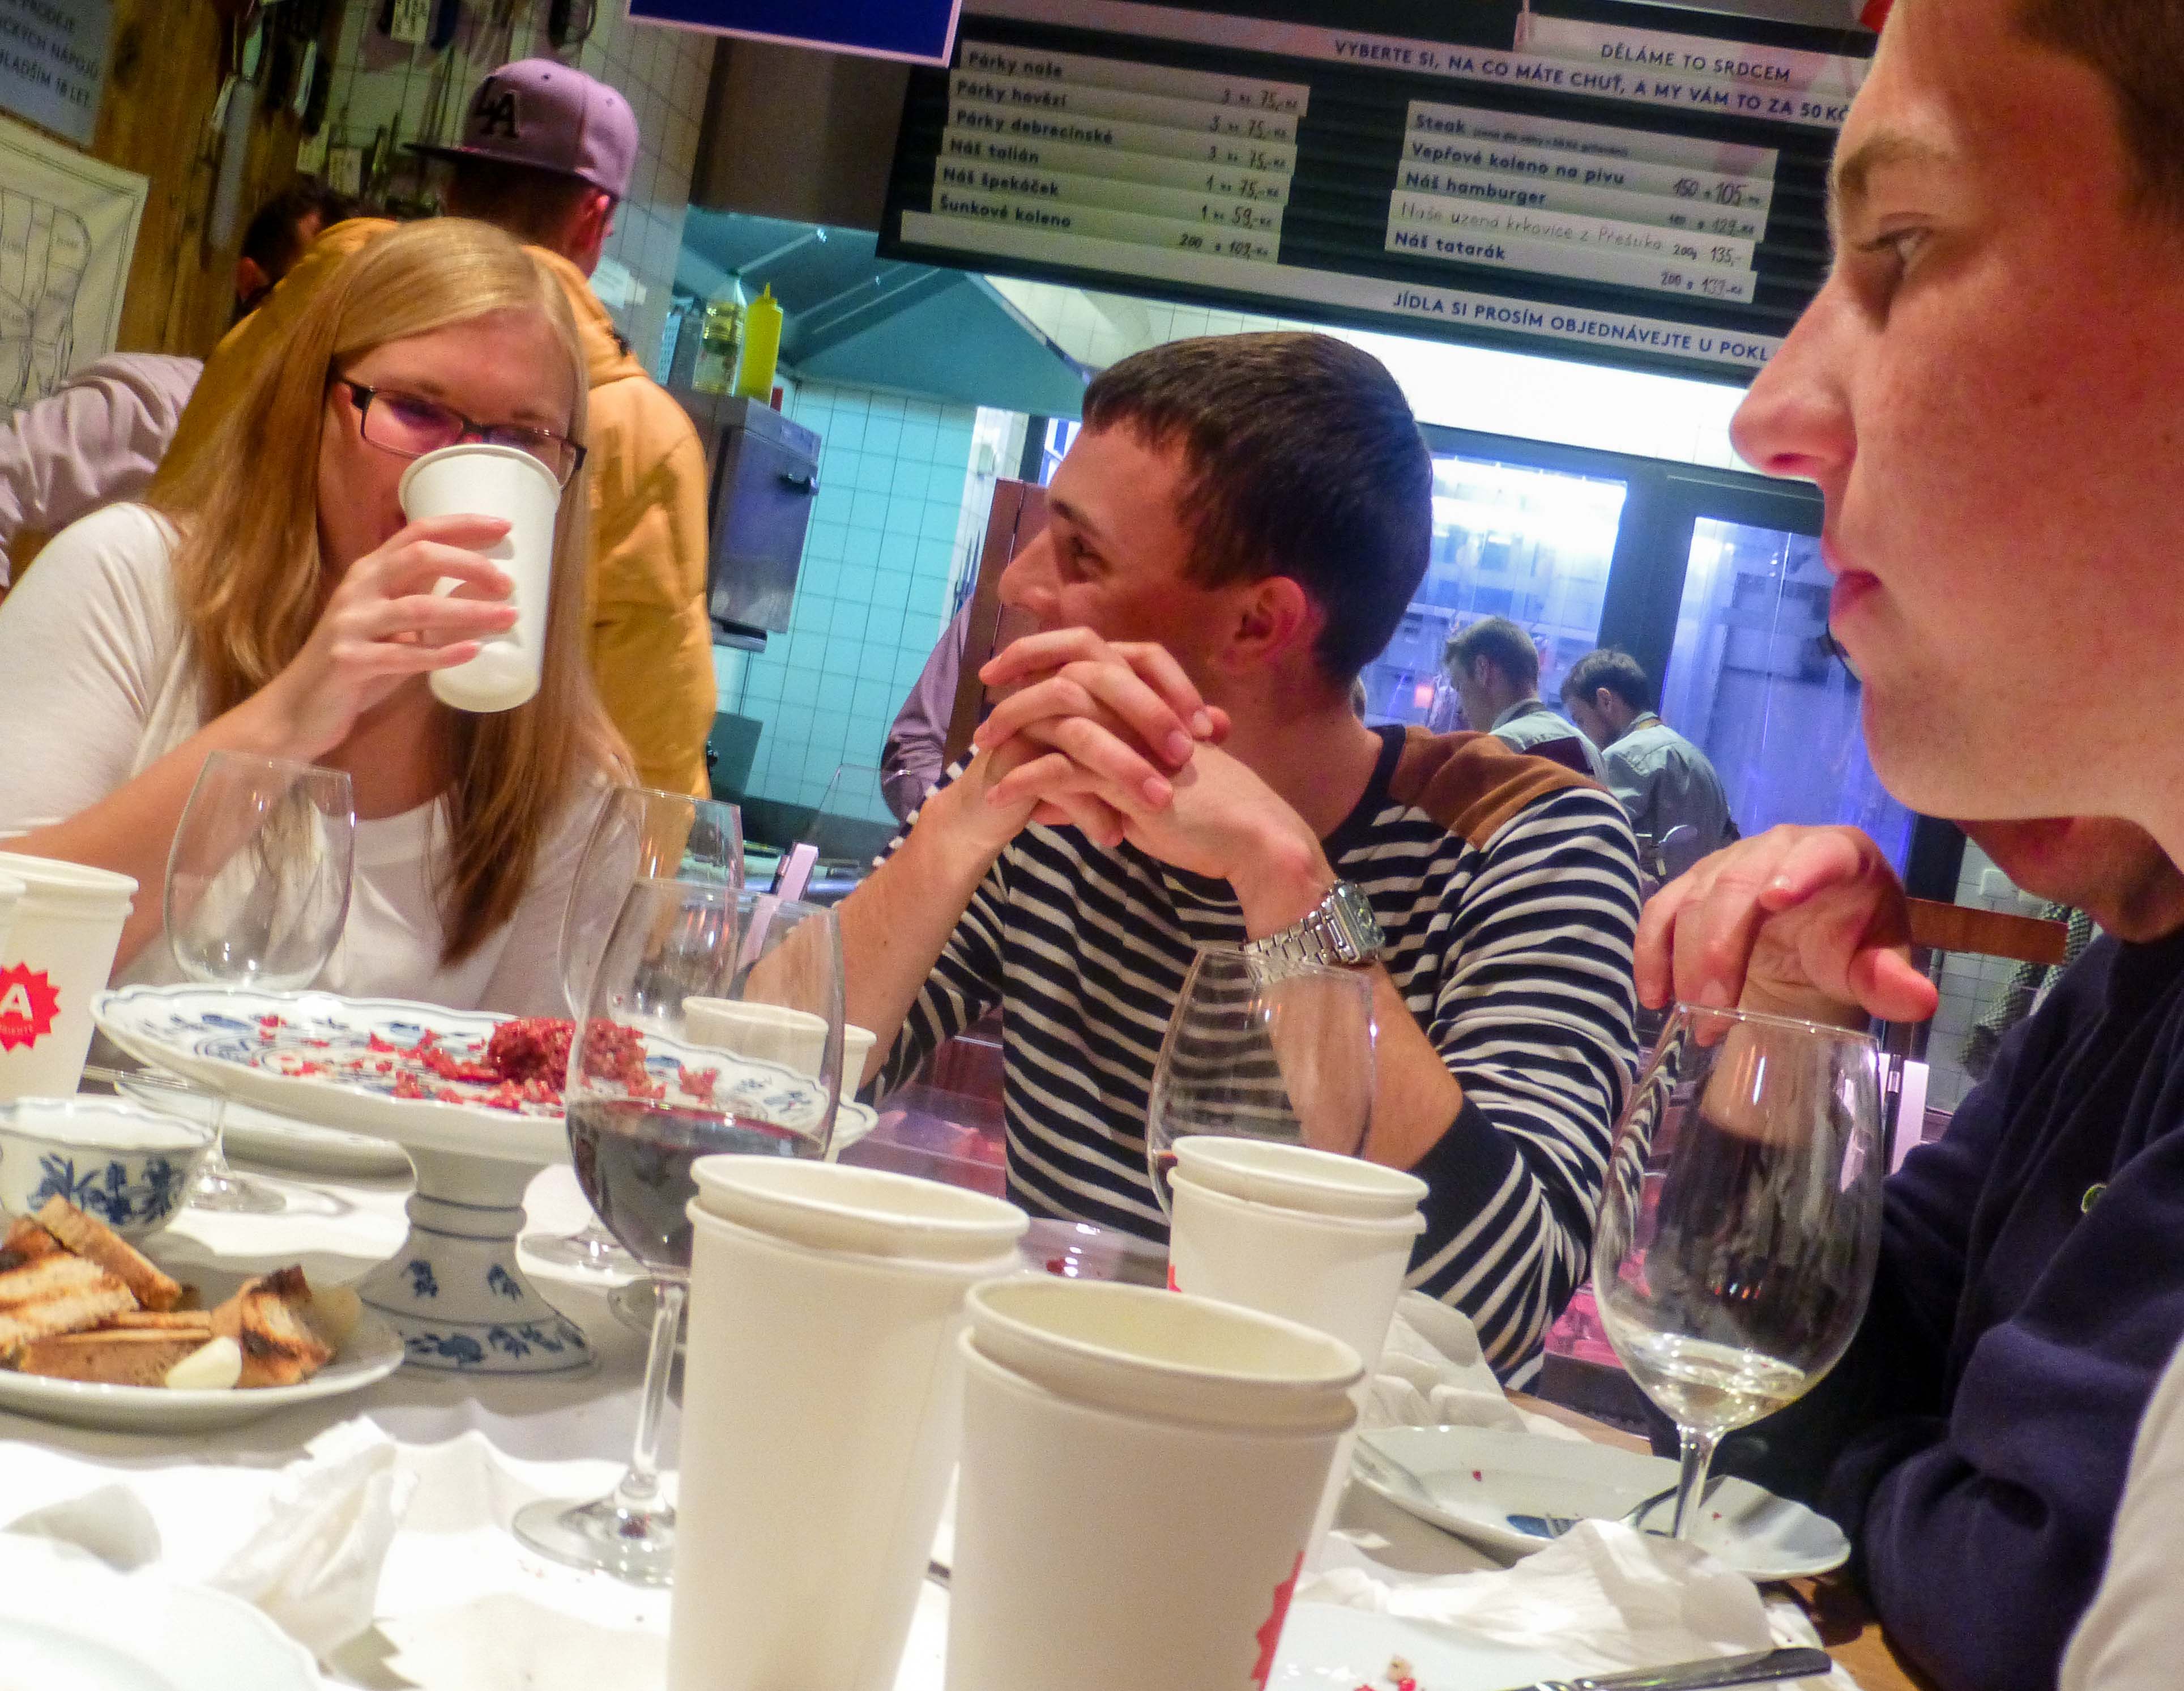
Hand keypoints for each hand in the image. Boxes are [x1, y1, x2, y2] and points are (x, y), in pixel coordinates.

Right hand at [250, 514, 518, 755]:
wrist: (300, 708)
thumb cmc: (357, 664)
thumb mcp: (399, 629)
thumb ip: (432, 605)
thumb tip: (489, 592)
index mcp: (371, 572)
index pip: (418, 533)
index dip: (462, 526)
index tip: (505, 528)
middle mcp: (358, 589)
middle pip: (419, 557)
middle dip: (469, 563)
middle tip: (508, 583)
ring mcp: (350, 624)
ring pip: (417, 607)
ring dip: (468, 610)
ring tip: (509, 617)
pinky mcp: (348, 661)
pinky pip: (401, 655)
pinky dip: (440, 653)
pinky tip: (472, 651)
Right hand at [1635, 824, 1938, 1025]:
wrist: (1817, 933)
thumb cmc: (1855, 939)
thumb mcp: (1879, 961)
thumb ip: (1892, 979)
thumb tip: (1920, 1002)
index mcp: (1837, 853)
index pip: (1818, 854)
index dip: (1796, 872)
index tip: (1773, 899)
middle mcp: (1777, 846)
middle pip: (1736, 882)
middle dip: (1719, 946)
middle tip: (1715, 1006)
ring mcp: (1727, 862)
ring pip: (1693, 897)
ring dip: (1685, 958)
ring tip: (1692, 1015)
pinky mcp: (1692, 886)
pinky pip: (1661, 911)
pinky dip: (1652, 952)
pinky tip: (1655, 995)